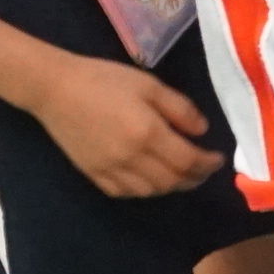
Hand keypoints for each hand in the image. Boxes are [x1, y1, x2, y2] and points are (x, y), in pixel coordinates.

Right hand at [24, 51, 225, 196]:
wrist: (55, 88)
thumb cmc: (104, 79)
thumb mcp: (149, 85)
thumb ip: (180, 108)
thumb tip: (202, 132)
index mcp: (147, 133)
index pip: (188, 161)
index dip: (208, 164)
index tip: (218, 158)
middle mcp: (131, 158)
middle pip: (172, 181)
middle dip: (194, 178)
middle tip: (204, 168)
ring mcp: (110, 169)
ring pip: (150, 191)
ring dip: (171, 186)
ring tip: (181, 174)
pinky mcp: (93, 174)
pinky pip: (125, 193)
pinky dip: (144, 190)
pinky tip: (151, 179)